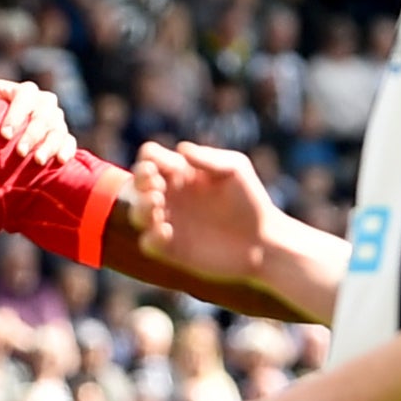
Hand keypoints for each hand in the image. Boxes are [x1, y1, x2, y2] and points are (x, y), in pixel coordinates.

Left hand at [0, 72, 75, 163]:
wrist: (9, 125)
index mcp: (27, 91)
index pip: (24, 99)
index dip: (15, 116)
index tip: (5, 135)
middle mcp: (45, 104)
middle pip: (42, 118)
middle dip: (31, 135)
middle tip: (19, 152)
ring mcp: (57, 121)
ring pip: (57, 132)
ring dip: (49, 146)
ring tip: (38, 160)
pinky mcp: (64, 137)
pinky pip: (69, 143)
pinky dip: (67, 151)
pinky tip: (60, 160)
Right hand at [133, 140, 273, 288]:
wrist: (264, 243)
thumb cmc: (252, 201)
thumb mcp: (235, 170)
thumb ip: (208, 158)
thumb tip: (180, 151)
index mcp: (182, 173)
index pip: (150, 157)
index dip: (149, 159)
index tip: (169, 168)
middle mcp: (172, 197)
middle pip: (136, 183)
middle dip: (139, 181)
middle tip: (158, 188)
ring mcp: (171, 223)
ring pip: (137, 213)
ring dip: (140, 207)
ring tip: (158, 207)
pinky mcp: (173, 250)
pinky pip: (147, 243)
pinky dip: (150, 237)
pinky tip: (168, 232)